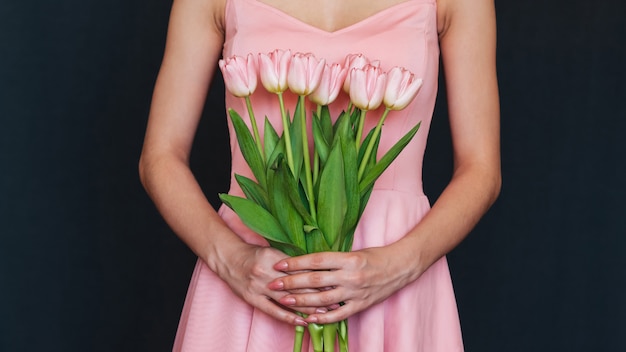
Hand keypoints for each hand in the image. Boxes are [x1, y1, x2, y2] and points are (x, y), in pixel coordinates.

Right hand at [216, 244, 324, 326]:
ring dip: (307, 308)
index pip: (300, 269)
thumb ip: (291, 261)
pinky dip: (288, 317)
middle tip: (336, 300)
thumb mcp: (272, 251)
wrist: (227, 258)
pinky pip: (273, 310)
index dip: (318, 277)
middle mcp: (267, 272)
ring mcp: (259, 287)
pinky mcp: (253, 298)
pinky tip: (302, 322)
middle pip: (296, 285)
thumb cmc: (253, 253)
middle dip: (318, 294)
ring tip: (324, 313)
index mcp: (274, 257)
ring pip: (287, 299)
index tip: (334, 283)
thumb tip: (315, 269)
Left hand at [267, 247, 414, 323]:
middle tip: (273, 284)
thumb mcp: (353, 251)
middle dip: (291, 283)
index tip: (279, 265)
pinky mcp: (361, 305)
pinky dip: (323, 318)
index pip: (316, 261)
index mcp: (348, 259)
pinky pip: (339, 314)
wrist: (400, 267)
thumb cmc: (375, 256)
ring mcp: (355, 292)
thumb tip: (306, 262)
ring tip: (284, 301)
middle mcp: (350, 276)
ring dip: (301, 301)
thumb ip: (332, 259)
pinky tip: (308, 318)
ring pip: (323, 299)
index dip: (296, 263)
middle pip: (315, 280)